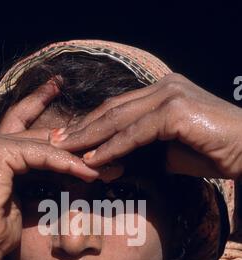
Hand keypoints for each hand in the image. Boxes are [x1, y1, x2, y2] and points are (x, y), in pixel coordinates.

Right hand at [0, 81, 101, 259]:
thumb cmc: (2, 227)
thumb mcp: (29, 192)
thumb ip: (44, 173)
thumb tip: (75, 165)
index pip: (25, 119)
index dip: (42, 101)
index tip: (59, 85)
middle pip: (42, 132)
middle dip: (77, 137)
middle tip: (107, 138)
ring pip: (45, 144)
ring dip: (77, 156)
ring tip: (105, 165)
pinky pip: (40, 154)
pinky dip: (65, 163)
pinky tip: (86, 171)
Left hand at [50, 73, 241, 179]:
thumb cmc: (212, 153)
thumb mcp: (168, 153)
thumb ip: (140, 154)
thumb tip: (109, 165)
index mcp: (161, 92)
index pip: (117, 108)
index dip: (90, 124)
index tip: (67, 139)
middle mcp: (164, 87)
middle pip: (112, 110)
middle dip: (81, 127)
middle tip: (54, 141)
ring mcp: (170, 95)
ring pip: (119, 119)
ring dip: (89, 137)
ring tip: (64, 150)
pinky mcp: (176, 111)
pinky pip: (136, 133)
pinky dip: (113, 147)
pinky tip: (93, 160)